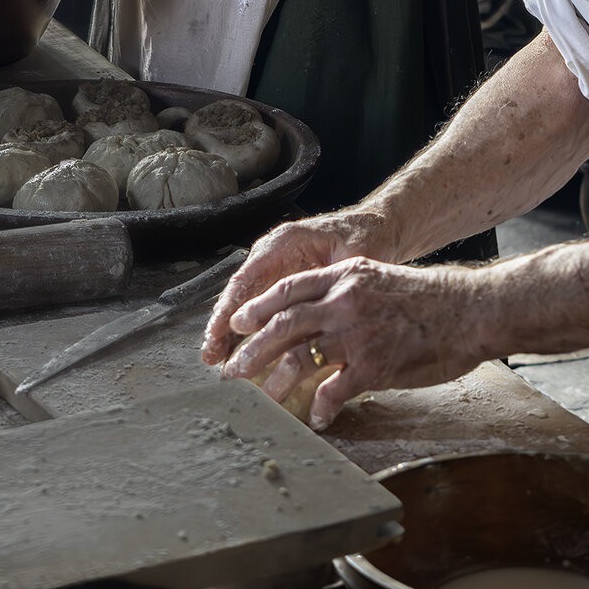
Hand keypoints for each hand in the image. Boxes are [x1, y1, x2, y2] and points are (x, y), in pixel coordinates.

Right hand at [201, 210, 394, 366]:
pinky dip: (250, 328)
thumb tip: (317, 312)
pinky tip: (239, 350)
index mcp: (285, 243)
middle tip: (210, 355)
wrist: (378, 228)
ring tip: (217, 359)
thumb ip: (332, 283)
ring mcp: (277, 268)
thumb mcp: (352, 258)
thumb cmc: (366, 238)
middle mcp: (274, 254)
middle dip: (223, 324)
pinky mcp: (286, 283)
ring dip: (231, 330)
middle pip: (241, 292)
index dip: (231, 308)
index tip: (218, 332)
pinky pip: (262, 306)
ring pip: (248, 301)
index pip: (248, 277)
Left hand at [219, 256, 495, 430]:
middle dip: (252, 350)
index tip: (237, 323)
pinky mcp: (373, 367)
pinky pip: (333, 392)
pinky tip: (317, 418)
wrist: (469, 311)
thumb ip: (345, 292)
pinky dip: (319, 408)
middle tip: (232, 371)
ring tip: (265, 399)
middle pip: (284, 325)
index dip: (258, 307)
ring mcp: (357, 335)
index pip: (289, 289)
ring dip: (276, 383)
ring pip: (300, 360)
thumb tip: (316, 315)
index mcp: (346, 276)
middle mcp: (345, 302)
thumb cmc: (428, 299)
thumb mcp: (379, 279)